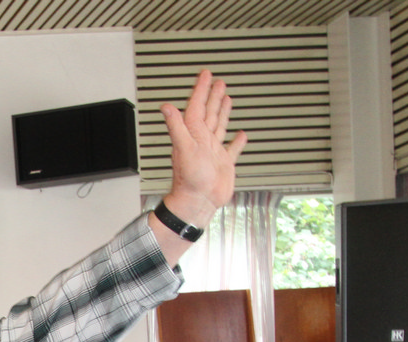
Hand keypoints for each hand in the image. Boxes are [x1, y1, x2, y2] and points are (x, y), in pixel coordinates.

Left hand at [157, 69, 248, 230]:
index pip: (196, 106)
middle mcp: (203, 141)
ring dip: (222, 112)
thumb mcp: (182, 147)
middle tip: (217, 82)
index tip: (205, 75)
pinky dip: (238, 141)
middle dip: (212, 96)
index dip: (200, 90)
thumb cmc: (189, 179)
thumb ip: (175, 126)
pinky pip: (232, 149)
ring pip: (218, 126)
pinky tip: (241, 135)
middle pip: (208, 112)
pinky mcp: (224, 163)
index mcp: (194, 134)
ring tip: (226, 98)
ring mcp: (213, 151)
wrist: (198, 201)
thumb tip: (165, 107)